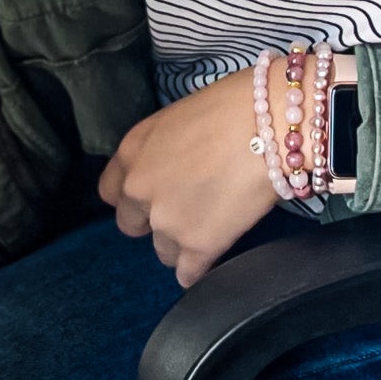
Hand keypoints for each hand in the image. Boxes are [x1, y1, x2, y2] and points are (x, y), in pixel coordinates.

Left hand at [99, 69, 280, 286]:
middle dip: (154, 221)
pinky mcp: (198, 247)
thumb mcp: (180, 117)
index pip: (110, 191)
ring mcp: (167, 221)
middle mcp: (139, 190)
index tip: (154, 193)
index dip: (133, 195)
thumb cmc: (233, 105)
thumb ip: (163, 149)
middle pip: (131, 225)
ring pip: (163, 252)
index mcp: (132, 151)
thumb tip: (175, 164)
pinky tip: (217, 249)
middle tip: (187, 207)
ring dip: (183, 243)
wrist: (270, 123)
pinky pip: (189, 274)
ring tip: (213, 222)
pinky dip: (201, 267)